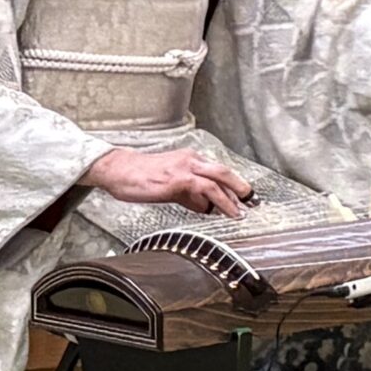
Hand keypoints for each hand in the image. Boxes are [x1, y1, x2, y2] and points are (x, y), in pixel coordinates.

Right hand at [83, 146, 252, 217]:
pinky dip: (220, 200)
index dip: (233, 185)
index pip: (217, 172)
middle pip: (225, 171)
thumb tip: (206, 207)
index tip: (244, 198)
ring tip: (242, 211)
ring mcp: (185, 168)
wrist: (117, 170)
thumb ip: (189, 196)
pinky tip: (225, 211)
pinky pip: (206, 188)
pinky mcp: (178, 178)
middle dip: (241, 187)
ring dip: (234, 196)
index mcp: (190, 160)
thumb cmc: (139, 177)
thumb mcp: (170, 187)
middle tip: (253, 201)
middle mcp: (191, 160)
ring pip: (219, 178)